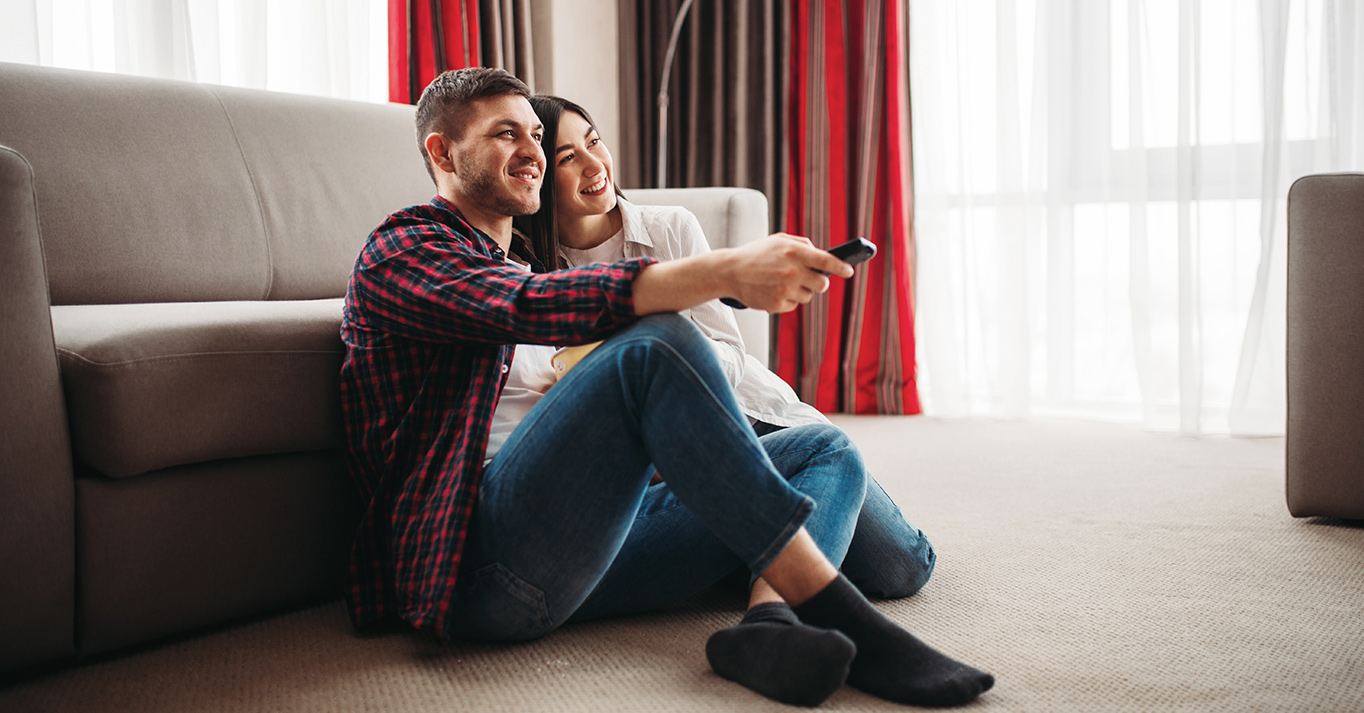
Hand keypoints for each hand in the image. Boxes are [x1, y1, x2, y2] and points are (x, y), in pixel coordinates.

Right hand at [721, 234, 853, 312]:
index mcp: (794, 252)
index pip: (826, 261)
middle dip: (819, 282)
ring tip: (782, 282)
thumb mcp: (778, 240)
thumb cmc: (757, 254)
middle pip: (822, 284)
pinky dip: (787, 299)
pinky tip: (773, 290)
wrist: (729, 272)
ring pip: (808, 296)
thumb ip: (802, 244)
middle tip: (811, 278)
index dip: (841, 267)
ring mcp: (784, 290)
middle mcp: (791, 271)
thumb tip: (822, 254)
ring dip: (801, 291)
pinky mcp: (777, 305)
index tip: (849, 271)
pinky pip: (793, 305)